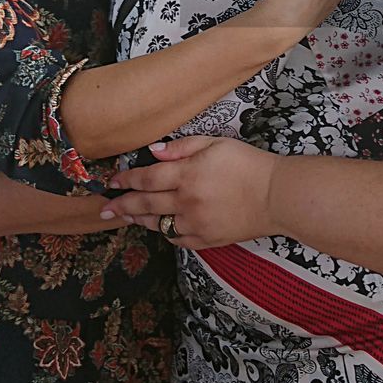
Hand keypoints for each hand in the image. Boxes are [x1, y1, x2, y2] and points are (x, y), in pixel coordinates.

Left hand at [103, 136, 276, 247]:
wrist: (277, 195)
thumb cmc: (249, 163)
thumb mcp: (216, 143)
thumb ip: (183, 147)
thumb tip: (153, 152)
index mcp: (187, 174)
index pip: (147, 177)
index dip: (127, 180)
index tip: (113, 182)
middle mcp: (186, 200)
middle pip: (145, 203)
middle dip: (122, 205)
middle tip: (105, 208)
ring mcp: (195, 223)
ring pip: (158, 224)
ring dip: (139, 220)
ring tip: (126, 217)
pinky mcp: (207, 239)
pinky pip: (178, 239)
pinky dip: (167, 233)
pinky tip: (161, 228)